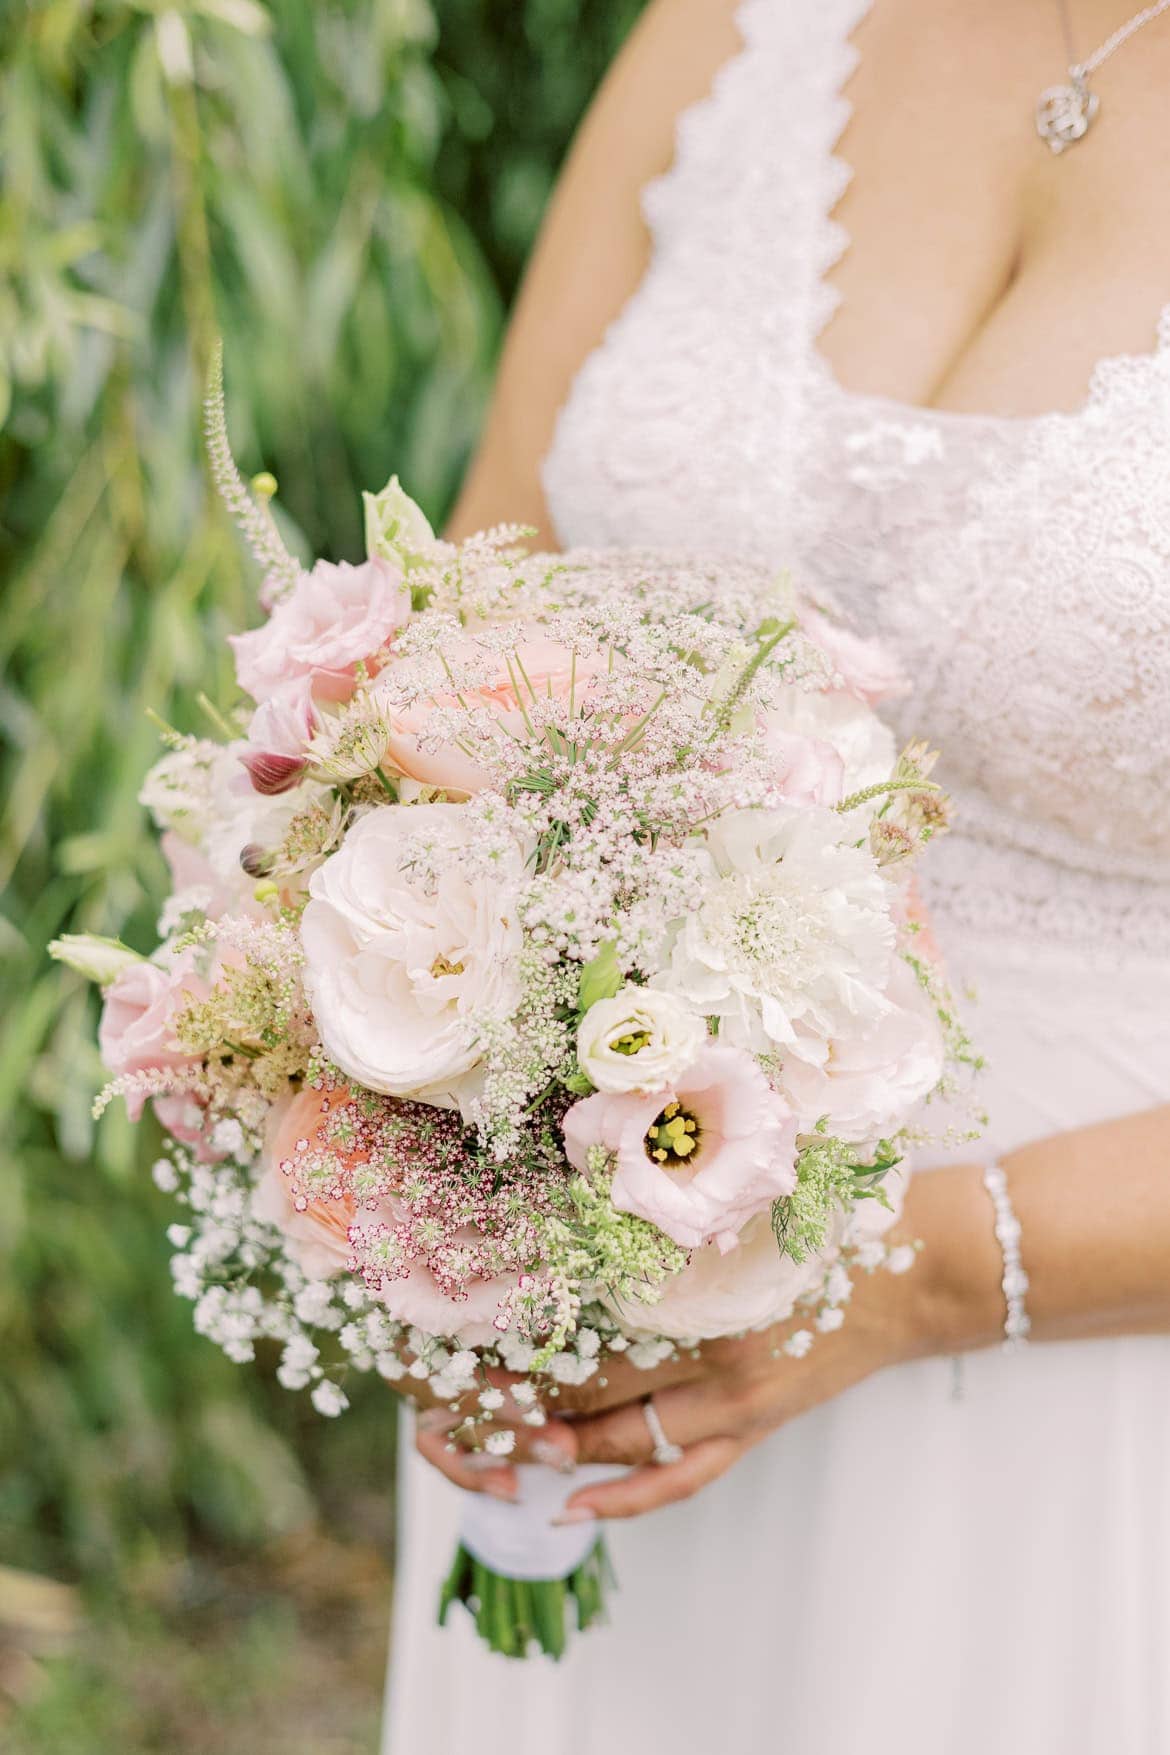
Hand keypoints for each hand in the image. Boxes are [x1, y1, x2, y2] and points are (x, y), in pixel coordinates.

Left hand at [415, 1163, 1002, 1518]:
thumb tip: (577, 1186)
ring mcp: (735, 1402)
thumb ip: (670, 1204)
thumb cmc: (828, 1211)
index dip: (516, 1339)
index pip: (583, 1324)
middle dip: (516, 1400)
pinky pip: (682, 1478)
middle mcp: (710, 1354)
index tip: (455, 1333)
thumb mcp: (744, 1194)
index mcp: (699, 1287)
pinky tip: (571, 1505)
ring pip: (624, 1440)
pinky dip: (626, 1499)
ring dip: (556, 1448)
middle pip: (589, 1390)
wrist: (922, 1269)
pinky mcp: (757, 1428)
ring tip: (494, 1448)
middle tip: (451, 1399)